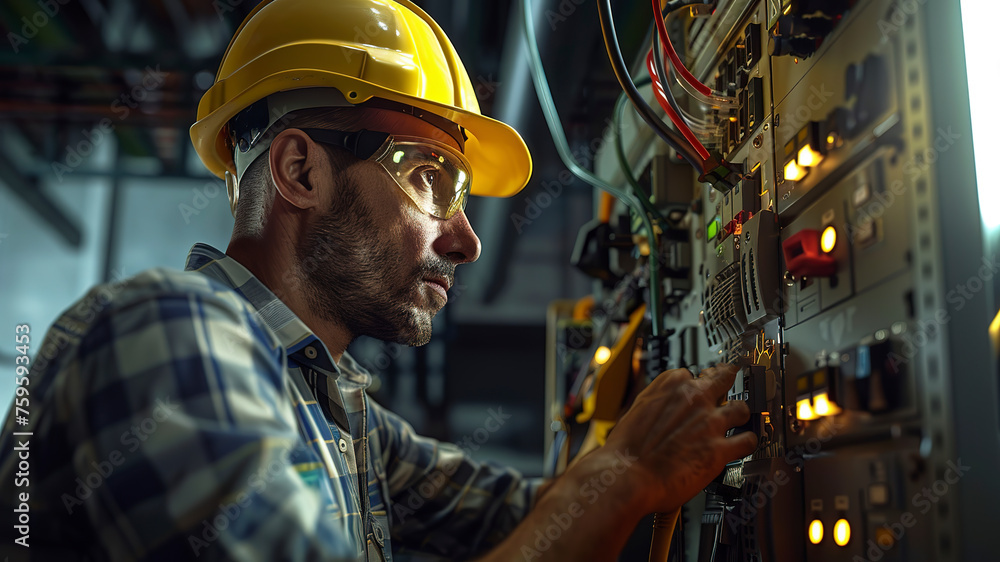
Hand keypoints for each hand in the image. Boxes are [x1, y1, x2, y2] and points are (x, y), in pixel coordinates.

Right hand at [602, 363, 756, 513]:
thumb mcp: (636, 410)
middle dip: (727, 381)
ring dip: (740, 415)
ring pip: (741, 408)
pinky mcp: (720, 450)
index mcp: (671, 386)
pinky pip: (748, 441)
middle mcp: (694, 399)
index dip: (695, 384)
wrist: (627, 475)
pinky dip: (748, 443)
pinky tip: (743, 446)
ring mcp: (710, 423)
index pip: (692, 374)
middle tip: (729, 385)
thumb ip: (657, 403)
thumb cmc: (625, 449)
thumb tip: (664, 406)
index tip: (696, 389)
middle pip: (723, 378)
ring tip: (738, 420)